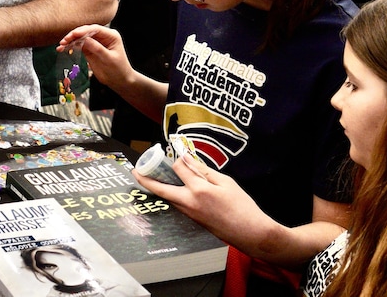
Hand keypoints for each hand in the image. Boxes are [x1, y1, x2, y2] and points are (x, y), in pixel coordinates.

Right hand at [58, 25, 132, 89]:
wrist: (119, 80)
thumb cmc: (119, 69)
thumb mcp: (109, 59)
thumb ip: (97, 48)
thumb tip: (84, 39)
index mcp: (111, 35)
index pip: (95, 29)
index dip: (84, 30)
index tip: (74, 34)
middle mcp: (102, 36)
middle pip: (86, 31)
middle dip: (74, 35)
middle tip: (64, 40)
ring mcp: (95, 42)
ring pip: (80, 38)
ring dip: (70, 40)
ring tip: (61, 45)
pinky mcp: (89, 49)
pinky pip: (78, 45)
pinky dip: (70, 46)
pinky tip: (63, 49)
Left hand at [133, 155, 280, 251]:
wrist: (250, 233)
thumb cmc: (242, 207)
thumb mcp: (226, 182)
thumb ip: (204, 170)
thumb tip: (187, 159)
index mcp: (199, 190)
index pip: (179, 168)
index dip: (177, 159)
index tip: (177, 153)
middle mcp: (189, 202)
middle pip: (161, 189)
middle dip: (145, 179)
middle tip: (135, 171)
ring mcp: (189, 213)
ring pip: (167, 198)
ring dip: (156, 188)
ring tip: (148, 176)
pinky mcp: (192, 220)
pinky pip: (176, 205)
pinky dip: (170, 196)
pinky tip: (170, 189)